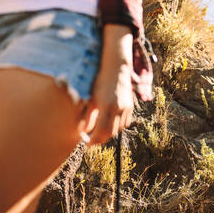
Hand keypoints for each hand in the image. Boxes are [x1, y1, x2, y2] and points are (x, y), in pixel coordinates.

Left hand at [82, 25, 133, 145]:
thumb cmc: (100, 81)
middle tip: (91, 141)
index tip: (87, 143)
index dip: (93, 140)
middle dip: (100, 139)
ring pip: (118, 129)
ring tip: (99, 133)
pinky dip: (118, 127)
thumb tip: (83, 131)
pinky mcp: (131, 106)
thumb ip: (87, 116)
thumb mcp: (91, 98)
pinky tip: (110, 124)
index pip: (101, 131)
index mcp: (106, 106)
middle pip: (110, 133)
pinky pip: (125, 123)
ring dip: (109, 133)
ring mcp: (126, 108)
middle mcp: (118, 108)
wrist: (116, 69)